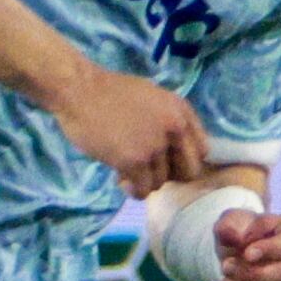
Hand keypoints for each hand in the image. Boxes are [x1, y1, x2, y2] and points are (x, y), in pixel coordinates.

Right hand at [53, 65, 212, 193]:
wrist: (78, 90)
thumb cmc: (109, 92)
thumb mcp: (151, 97)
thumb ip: (168, 120)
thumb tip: (174, 150)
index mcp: (180, 110)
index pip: (201, 150)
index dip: (184, 160)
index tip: (168, 162)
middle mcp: (174, 127)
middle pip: (188, 171)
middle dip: (169, 175)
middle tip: (150, 170)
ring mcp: (154, 145)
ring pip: (161, 182)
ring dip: (144, 180)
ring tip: (126, 169)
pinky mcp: (133, 161)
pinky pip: (143, 190)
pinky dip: (133, 190)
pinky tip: (121, 178)